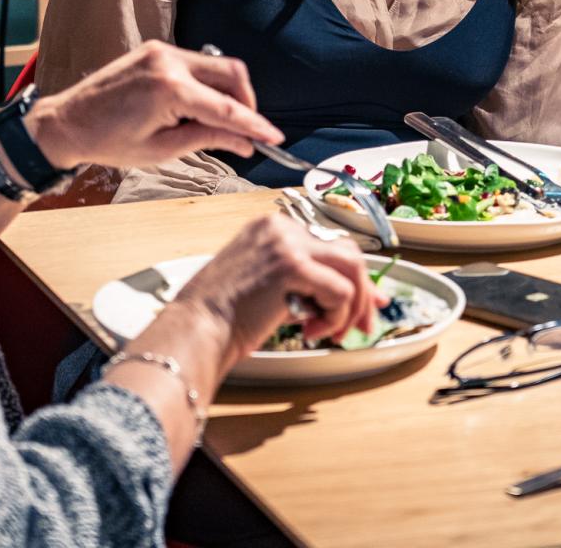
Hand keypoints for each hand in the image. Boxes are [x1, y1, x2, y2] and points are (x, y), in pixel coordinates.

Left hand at [24, 41, 281, 169]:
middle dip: (246, 101)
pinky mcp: (156, 50)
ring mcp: (162, 51)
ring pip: (216, 66)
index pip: (227, 107)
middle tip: (247, 130)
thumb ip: (208, 138)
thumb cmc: (108, 142)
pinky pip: (196, 63)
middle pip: (232, 72)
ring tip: (219, 123)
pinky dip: (206, 84)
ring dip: (226, 93)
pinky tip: (198, 107)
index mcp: (169, 90)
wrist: (67, 122)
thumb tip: (245, 142)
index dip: (255, 124)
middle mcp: (169, 61)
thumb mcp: (162, 150)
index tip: (274, 136)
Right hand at [168, 214, 383, 361]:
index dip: (354, 278)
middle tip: (362, 327)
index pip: (331, 245)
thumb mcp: (271, 290)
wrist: (195, 330)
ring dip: (352, 307)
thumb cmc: (224, 319)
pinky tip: (309, 331)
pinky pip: (340, 292)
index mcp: (273, 228)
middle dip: (363, 294)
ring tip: (333, 333)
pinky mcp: (292, 265)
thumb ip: (309, 286)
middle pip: (349, 252)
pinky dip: (334, 318)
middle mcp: (281, 227)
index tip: (364, 307)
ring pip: (352, 268)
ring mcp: (287, 243)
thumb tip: (359, 299)